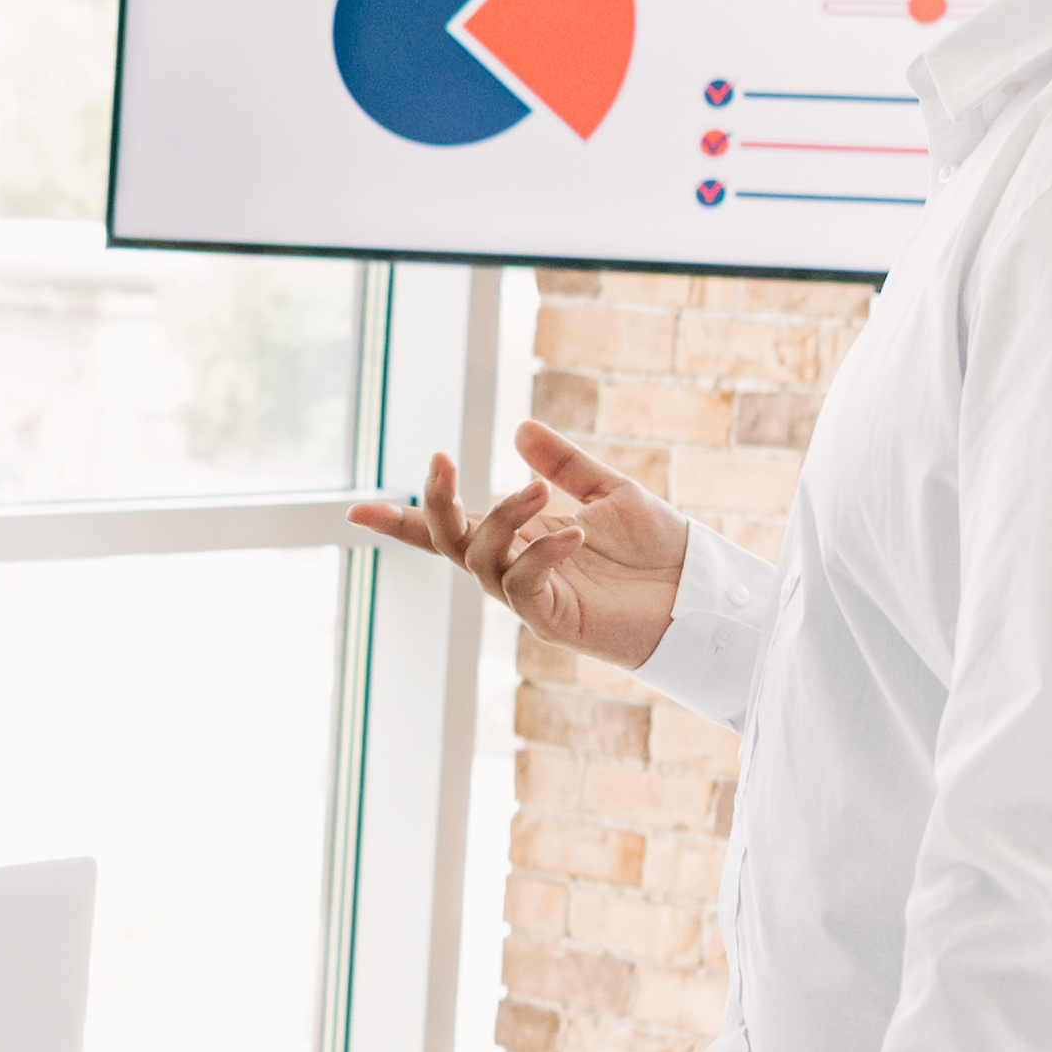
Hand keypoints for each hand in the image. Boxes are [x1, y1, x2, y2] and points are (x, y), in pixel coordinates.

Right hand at [352, 422, 692, 671]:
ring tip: (539, 491)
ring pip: (481, 560)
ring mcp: (531, 599)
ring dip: (502, 517)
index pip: (452, 530)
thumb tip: (519, 429)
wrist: (698, 593)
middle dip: (435, 504)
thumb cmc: (658, 549)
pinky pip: (526, 587)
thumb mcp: (608, 490)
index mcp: (521, 540)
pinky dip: (542, 554)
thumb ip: (563, 464)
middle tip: (441, 459)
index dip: (403, 521)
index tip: (354, 508)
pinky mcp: (554, 621)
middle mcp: (515, 571)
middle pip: (449, 542)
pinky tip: (574, 533)